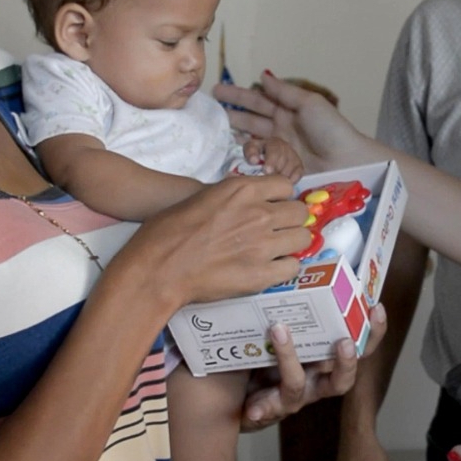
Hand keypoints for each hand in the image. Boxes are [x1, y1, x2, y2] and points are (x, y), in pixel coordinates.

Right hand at [123, 174, 310, 307]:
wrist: (158, 268)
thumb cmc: (168, 231)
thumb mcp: (203, 197)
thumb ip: (233, 197)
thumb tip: (248, 204)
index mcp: (243, 189)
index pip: (286, 185)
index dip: (280, 197)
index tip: (273, 206)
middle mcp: (259, 213)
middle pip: (299, 212)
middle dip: (290, 220)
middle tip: (277, 230)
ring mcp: (263, 244)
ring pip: (302, 238)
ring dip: (291, 243)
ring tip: (276, 250)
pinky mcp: (262, 274)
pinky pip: (293, 267)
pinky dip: (284, 267)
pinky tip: (270, 268)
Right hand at [213, 71, 367, 172]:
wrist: (346, 161)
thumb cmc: (331, 129)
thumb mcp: (308, 103)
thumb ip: (284, 92)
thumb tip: (263, 76)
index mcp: (287, 111)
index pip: (257, 100)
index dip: (237, 95)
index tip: (217, 90)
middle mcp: (280, 129)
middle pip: (249, 120)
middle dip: (230, 115)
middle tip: (209, 112)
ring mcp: (279, 149)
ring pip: (251, 141)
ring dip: (240, 137)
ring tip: (229, 135)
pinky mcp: (279, 168)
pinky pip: (260, 161)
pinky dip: (253, 157)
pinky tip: (246, 155)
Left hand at [240, 304, 386, 431]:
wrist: (242, 394)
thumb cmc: (269, 356)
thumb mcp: (285, 328)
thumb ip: (295, 305)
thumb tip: (303, 264)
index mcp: (326, 359)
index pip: (358, 347)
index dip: (373, 331)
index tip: (376, 308)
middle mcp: (316, 381)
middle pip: (343, 379)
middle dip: (346, 361)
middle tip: (344, 341)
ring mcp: (294, 398)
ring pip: (298, 385)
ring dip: (289, 357)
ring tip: (278, 328)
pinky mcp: (269, 410)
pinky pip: (266, 408)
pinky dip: (262, 408)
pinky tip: (252, 408)